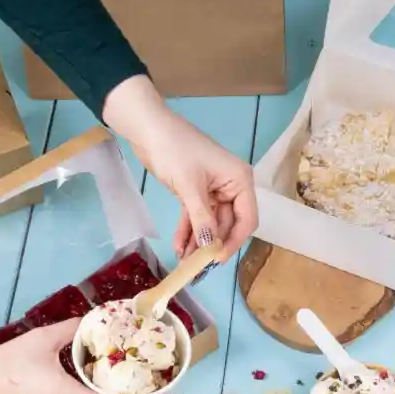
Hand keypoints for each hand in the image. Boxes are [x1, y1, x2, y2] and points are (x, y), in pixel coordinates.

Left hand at [102, 76, 256, 264]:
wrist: (147, 127)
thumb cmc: (174, 148)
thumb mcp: (190, 186)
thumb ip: (202, 219)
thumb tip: (212, 248)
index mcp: (240, 181)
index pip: (247, 219)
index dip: (234, 240)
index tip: (217, 258)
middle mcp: (231, 187)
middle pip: (229, 225)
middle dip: (213, 244)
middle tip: (198, 266)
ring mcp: (214, 191)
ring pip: (211, 224)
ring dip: (199, 242)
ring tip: (186, 262)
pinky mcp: (196, 193)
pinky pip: (196, 217)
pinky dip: (189, 231)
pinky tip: (180, 247)